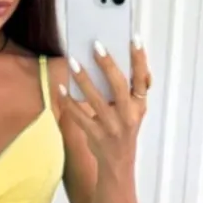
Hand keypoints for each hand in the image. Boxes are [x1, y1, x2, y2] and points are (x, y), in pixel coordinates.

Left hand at [59, 38, 151, 165]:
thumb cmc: (125, 130)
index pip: (142, 79)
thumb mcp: (136, 111)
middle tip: (96, 46)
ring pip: (95, 99)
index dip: (140, 59)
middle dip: (107, 64)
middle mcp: (128, 115)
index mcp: (139, 106)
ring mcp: (111, 126)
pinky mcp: (95, 135)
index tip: (135, 38)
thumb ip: (133, 91)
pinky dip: (68, 101)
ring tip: (72, 61)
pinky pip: (78, 115)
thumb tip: (125, 64)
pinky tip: (60, 88)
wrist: (118, 163)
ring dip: (83, 79)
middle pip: (118, 86)